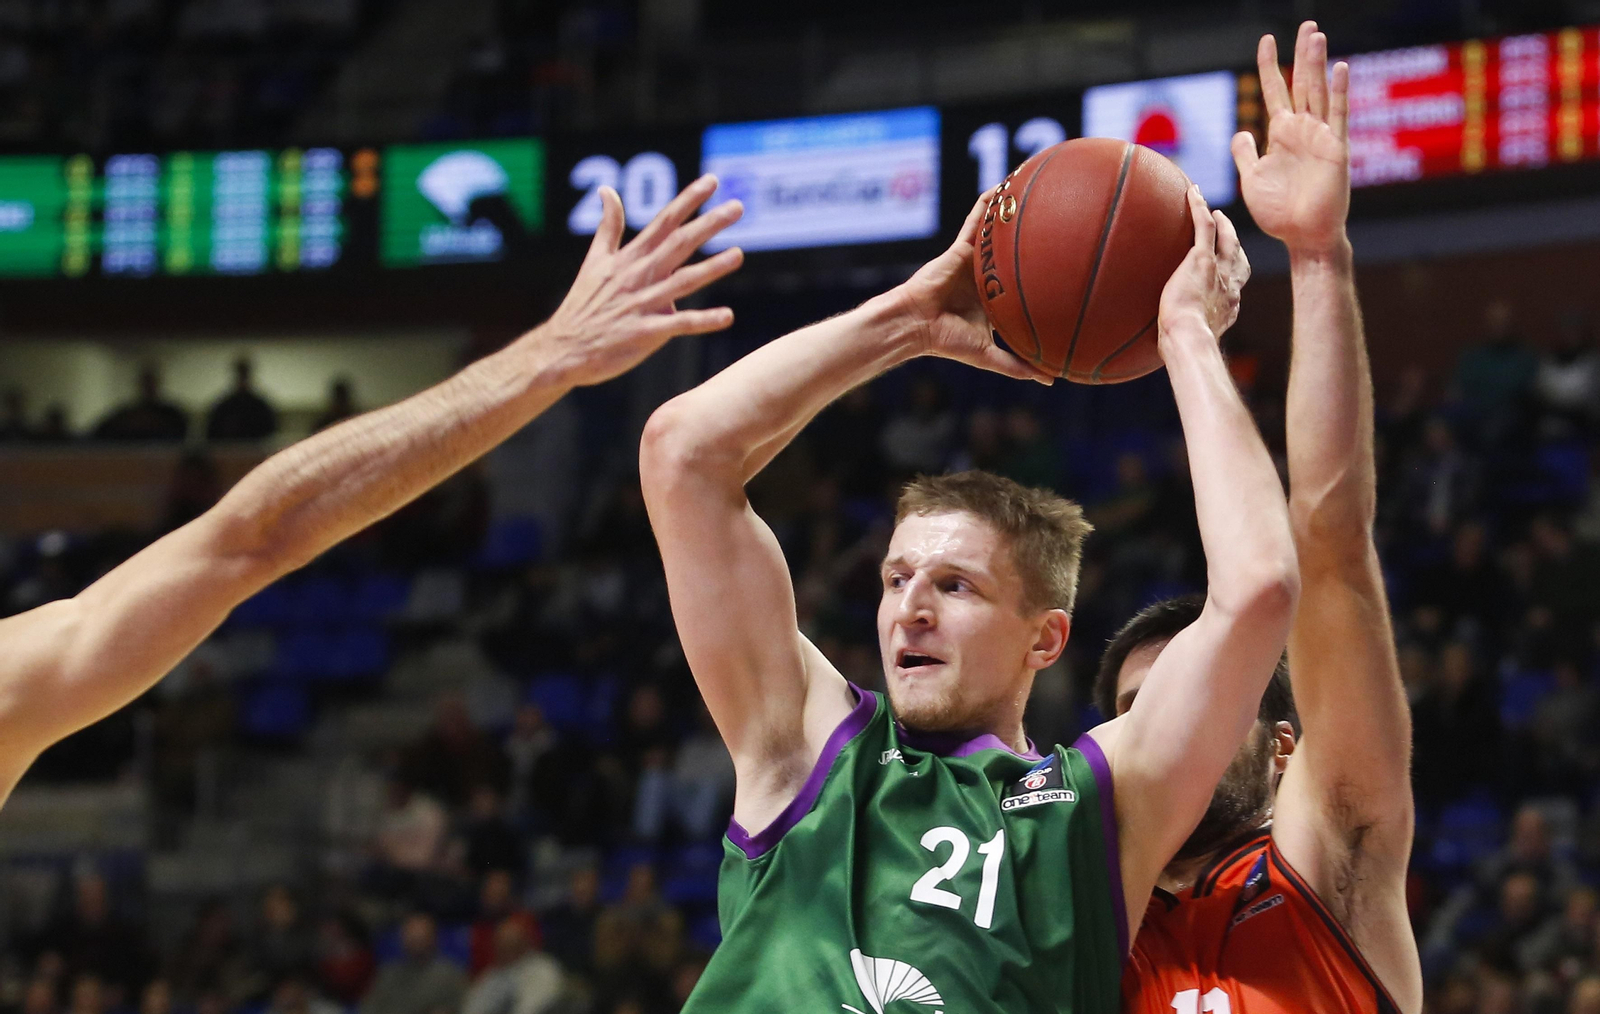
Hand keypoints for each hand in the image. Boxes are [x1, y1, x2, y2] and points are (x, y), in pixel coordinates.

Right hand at [536, 174, 743, 386]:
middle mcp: (639, 276)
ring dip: (712, 268)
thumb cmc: (583, 305)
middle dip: (708, 224)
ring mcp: (643, 304)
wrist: (563, 349)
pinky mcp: (645, 332)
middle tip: (738, 207)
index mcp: (630, 258)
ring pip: (683, 281)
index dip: (688, 200)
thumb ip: (608, 226)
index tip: (712, 181)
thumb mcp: (593, 260)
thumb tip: (607, 190)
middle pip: (679, 244)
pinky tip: (727, 316)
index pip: (664, 221)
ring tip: (738, 255)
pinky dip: (703, 321)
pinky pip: (679, 325)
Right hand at [895, 194, 1055, 383]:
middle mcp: (985, 276)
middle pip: (1014, 253)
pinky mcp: (960, 248)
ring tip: (1034, 189)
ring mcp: (973, 260)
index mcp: (993, 298)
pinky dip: (987, 205)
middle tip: (1062, 220)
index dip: (1039, 276)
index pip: (1021, 284)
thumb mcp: (989, 356)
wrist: (916, 326)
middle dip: (1033, 237)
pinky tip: (1002, 186)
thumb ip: (1018, 366)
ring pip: (996, 232)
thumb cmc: (947, 341)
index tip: (1067, 267)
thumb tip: (1051, 379)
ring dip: (1011, 212)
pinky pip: (976, 221)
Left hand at [1158, 187, 1249, 346]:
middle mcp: (1230, 287)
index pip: (1235, 286)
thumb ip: (1179, 338)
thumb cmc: (1183, 348)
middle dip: (1234, 244)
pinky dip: (1200, 208)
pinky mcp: (1201, 259)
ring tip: (1213, 211)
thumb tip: (1164, 348)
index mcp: (1228, 307)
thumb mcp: (1185, 343)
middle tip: (1227, 231)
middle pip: (1238, 259)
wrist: (1189, 338)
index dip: (1233, 274)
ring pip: (1226, 240)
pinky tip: (1193, 192)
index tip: (1226, 270)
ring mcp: (1218, 271)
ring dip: (1222, 224)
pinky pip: (1204, 226)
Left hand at [1233, 22, 1350, 254]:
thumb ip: (1245, 155)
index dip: (1269, 66)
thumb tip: (1241, 131)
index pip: (1275, 91)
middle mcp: (1303, 130)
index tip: (1265, 40)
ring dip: (1317, 64)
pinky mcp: (1335, 149)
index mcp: (1281, 134)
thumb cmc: (1279, 213)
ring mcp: (1321, 137)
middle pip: (1301, 83)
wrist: (1302, 237)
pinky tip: (1340, 68)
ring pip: (1319, 92)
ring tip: (1315, 35)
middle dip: (1301, 54)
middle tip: (1306, 24)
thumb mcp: (1253, 180)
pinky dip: (1339, 92)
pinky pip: (1338, 116)